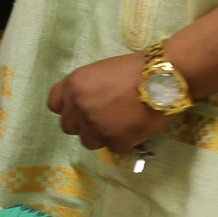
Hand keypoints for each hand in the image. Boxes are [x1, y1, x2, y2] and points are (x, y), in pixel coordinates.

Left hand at [47, 53, 169, 151]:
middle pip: (69, 126)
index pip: (54, 105)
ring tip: (118, 126)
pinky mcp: (115, 141)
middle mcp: (79, 107)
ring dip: (100, 136)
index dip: (67, 108)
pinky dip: (123, 141)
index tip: (78, 110)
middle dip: (83, 124)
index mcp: (73, 86)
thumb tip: (84, 103)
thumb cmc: (135, 68)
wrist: (163, 76)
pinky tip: (134, 129)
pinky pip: (113, 148)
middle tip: (101, 119)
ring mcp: (96, 126)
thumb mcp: (99, 72)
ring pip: (88, 141)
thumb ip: (85, 89)